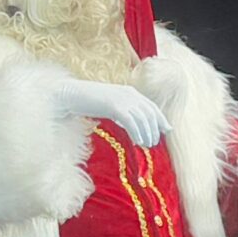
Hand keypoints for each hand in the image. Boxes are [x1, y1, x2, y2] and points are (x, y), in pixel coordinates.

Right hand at [53, 79, 167, 147]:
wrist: (70, 94)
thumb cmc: (86, 101)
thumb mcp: (108, 103)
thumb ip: (121, 110)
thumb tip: (130, 123)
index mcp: (129, 91)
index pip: (151, 106)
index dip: (161, 118)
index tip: (167, 130)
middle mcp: (129, 93)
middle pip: (149, 113)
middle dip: (154, 129)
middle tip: (154, 143)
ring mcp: (122, 99)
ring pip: (142, 119)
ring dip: (147, 133)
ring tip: (146, 145)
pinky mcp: (114, 106)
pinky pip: (131, 122)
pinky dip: (136, 133)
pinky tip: (137, 142)